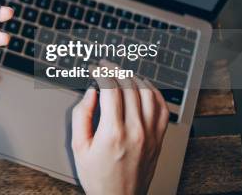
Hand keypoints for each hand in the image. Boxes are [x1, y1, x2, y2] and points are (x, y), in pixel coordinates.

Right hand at [71, 61, 169, 194]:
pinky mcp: (159, 139)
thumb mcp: (79, 147)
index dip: (101, 73)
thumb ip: (81, 115)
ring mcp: (150, 134)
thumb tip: (90, 93)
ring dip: (135, 77)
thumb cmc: (98, 177)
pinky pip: (162, 108)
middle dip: (116, 70)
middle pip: (129, 87)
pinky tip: (144, 86)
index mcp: (113, 133)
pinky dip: (154, 92)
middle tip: (106, 65)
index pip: (110, 90)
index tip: (95, 69)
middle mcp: (135, 131)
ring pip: (148, 93)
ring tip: (123, 72)